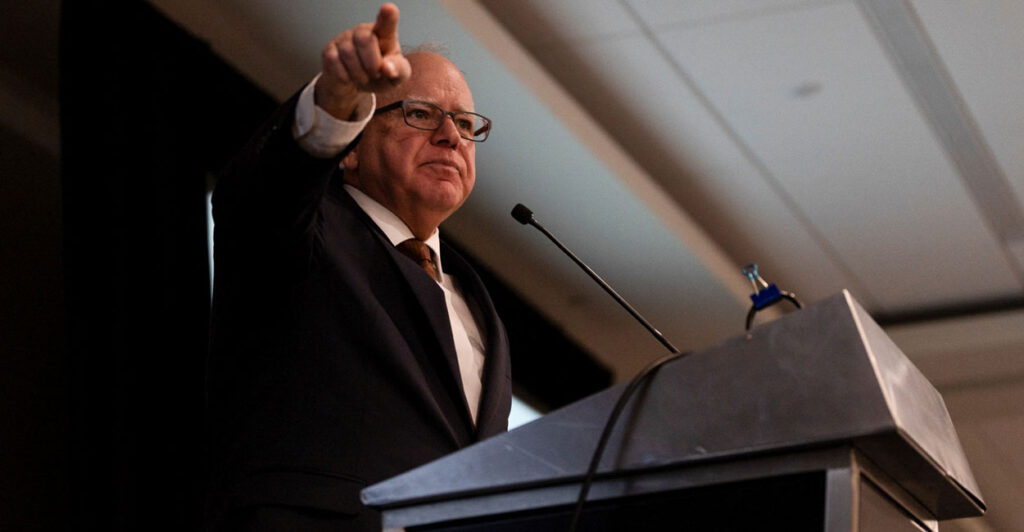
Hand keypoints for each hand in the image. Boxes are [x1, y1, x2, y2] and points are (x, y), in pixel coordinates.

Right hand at [315, 3, 412, 119]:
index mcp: (384, 34)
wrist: (357, 88)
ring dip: (359, 74)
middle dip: (372, 64)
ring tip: (364, 78)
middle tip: (376, 74)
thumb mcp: (397, 77)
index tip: (389, 9)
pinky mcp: (329, 50)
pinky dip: (344, 76)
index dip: (387, 16)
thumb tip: (387, 68)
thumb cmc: (380, 76)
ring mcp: (344, 39)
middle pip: (364, 39)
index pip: (386, 23)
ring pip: (348, 52)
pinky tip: (349, 78)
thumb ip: (399, 70)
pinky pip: (333, 60)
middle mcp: (363, 31)